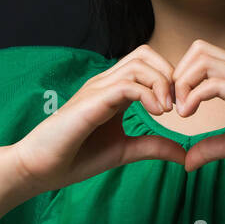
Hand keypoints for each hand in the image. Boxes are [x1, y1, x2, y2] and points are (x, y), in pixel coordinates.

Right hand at [10, 44, 186, 194]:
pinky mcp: (91, 102)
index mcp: (113, 90)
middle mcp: (105, 83)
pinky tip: (157, 114)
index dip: (170, 79)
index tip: (181, 107)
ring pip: (139, 63)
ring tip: (168, 111)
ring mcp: (96, 89)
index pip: (147, 63)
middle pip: (145, 54)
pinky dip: (148, 95)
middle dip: (169, 74)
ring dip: (162, 83)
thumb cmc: (75, 158)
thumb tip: (184, 154)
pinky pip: (126, 85)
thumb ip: (153, 147)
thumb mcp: (124, 151)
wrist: (40, 169)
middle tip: (178, 104)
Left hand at [171, 40, 224, 172]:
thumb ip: (211, 146)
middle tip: (173, 105)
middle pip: (197, 49)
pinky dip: (193, 97)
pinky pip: (212, 83)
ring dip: (182, 83)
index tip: (176, 105)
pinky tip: (189, 115)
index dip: (182, 75)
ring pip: (202, 60)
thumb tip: (187, 162)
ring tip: (181, 111)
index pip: (201, 55)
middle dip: (177, 75)